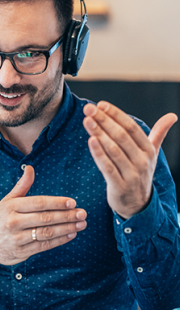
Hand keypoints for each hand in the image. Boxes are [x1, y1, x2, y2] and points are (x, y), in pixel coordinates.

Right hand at [0, 166, 86, 264]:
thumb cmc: (1, 217)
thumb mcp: (8, 200)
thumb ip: (22, 185)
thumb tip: (30, 168)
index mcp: (13, 206)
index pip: (39, 203)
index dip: (57, 202)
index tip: (72, 202)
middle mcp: (14, 222)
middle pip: (46, 218)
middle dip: (67, 216)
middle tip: (82, 213)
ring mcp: (17, 238)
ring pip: (47, 233)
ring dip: (67, 228)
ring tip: (81, 224)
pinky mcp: (21, 252)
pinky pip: (43, 246)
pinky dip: (59, 241)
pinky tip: (71, 235)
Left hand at [83, 101, 176, 218]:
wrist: (138, 204)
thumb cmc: (141, 173)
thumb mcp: (152, 154)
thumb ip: (159, 133)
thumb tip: (172, 116)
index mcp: (149, 150)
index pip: (131, 127)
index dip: (116, 115)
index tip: (101, 104)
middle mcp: (142, 161)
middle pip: (121, 136)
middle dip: (104, 120)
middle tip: (88, 109)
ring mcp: (131, 175)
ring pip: (113, 150)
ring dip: (99, 133)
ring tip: (87, 120)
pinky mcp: (119, 186)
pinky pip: (107, 167)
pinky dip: (98, 154)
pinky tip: (90, 140)